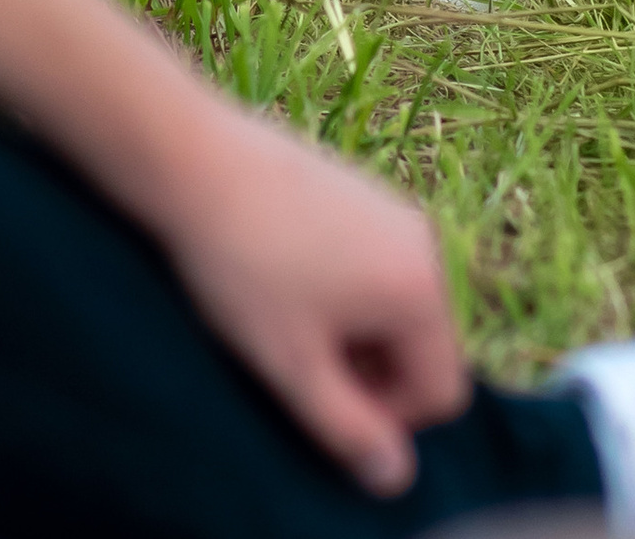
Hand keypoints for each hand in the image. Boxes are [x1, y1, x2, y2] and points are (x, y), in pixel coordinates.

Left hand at [160, 111, 467, 495]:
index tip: (321, 397)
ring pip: (396, 306)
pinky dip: (345, 289)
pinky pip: (376, 264)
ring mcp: (393, 207)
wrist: (193, 157)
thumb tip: (395, 476)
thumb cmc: (243, 267)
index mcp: (422, 288)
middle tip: (300, 360)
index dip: (386, 418)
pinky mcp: (361, 187)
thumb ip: (349, 431)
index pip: (442, 394)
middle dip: (372, 372)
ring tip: (287, 320)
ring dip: (355, 333)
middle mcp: (425, 241)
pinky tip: (284, 279)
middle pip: (424, 348)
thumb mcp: (293, 366)